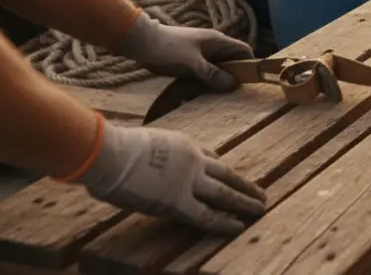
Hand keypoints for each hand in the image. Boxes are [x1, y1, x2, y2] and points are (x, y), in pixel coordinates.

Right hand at [79, 121, 265, 235]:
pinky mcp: (178, 201)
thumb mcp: (142, 143)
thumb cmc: (112, 148)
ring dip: (245, 201)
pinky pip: (207, 215)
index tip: (230, 176)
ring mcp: (188, 179)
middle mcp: (193, 160)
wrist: (109, 152)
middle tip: (261, 193)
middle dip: (244, 185)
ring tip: (261, 209)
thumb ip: (151, 154)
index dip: (221, 169)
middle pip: (226, 173)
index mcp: (183, 143)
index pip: (209, 157)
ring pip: (225, 192)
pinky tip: (239, 226)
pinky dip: (224, 222)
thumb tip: (139, 163)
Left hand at [116, 14, 253, 91]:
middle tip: (234, 94)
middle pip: (232, 61)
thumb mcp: (192, 63)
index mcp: (218, 41)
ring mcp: (201, 53)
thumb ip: (212, 74)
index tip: (252, 81)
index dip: (251, 63)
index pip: (243, 50)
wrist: (142, 41)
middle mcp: (212, 46)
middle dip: (234, 76)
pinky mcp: (190, 60)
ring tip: (219, 97)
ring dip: (219, 81)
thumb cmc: (168, 48)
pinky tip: (202, 93)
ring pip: (218, 68)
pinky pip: (205, 72)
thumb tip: (233, 84)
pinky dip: (206, 81)